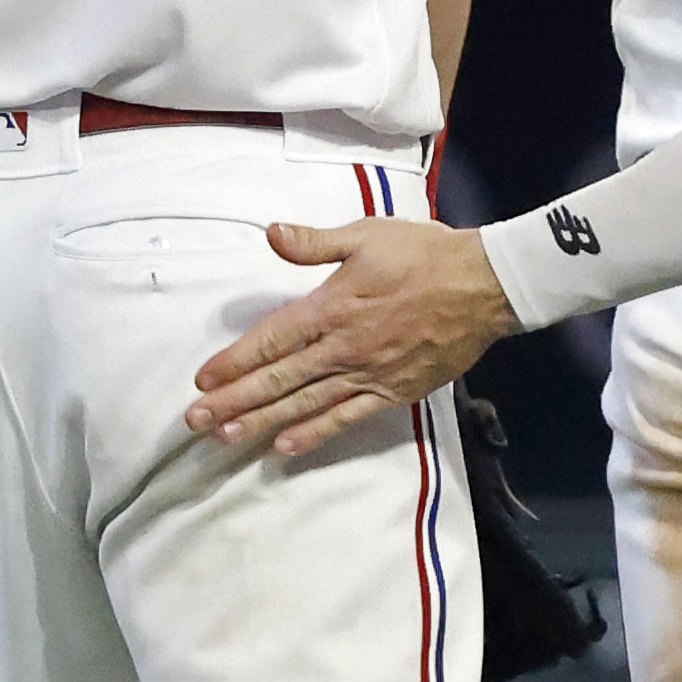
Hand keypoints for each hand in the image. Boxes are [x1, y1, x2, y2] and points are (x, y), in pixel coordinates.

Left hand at [188, 217, 518, 458]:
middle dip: (234, 401)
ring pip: (305, 404)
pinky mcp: (393, 391)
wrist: (485, 286)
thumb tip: (271, 234)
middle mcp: (343, 347)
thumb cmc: (425, 255)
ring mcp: (368, 373)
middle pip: (279, 379)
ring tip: (227, 438)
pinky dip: (316, 433)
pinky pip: (347, 418)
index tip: (202, 380)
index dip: (234, 361)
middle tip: (197, 421)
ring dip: (263, 422)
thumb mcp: (366, 235)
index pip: (272, 340)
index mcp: (332, 307)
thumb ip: (315, 242)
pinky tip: (286, 447)